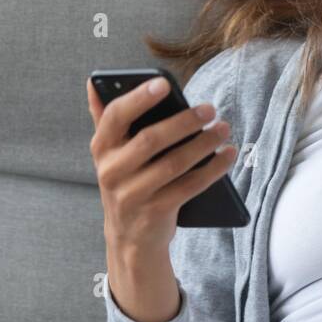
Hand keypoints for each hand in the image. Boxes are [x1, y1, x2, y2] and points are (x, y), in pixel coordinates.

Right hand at [86, 76, 237, 257]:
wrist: (130, 238)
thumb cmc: (127, 182)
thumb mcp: (111, 154)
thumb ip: (104, 119)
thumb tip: (93, 83)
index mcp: (102, 148)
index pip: (115, 116)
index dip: (138, 98)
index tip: (163, 83)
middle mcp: (111, 172)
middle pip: (150, 140)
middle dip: (184, 122)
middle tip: (210, 108)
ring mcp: (132, 195)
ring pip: (174, 164)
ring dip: (204, 144)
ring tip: (223, 128)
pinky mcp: (155, 213)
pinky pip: (189, 186)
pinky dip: (213, 169)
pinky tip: (228, 155)